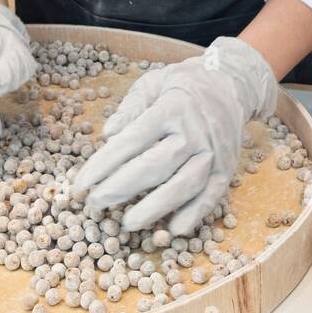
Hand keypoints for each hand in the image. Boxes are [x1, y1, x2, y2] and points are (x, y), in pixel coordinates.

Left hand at [72, 37, 276, 235]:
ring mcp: (213, 151)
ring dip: (155, 207)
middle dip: (122, 188)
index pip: (132, 141)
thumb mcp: (152, 83)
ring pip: (184, 184)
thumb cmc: (182, 85)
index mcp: (170, 109)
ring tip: (128, 223)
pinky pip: (212, 195)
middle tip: (95, 204)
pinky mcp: (227, 167)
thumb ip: (130, 108)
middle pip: (156, 165)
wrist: (231, 83)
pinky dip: (195, 214)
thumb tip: (107, 134)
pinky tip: (173, 229)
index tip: (81, 183)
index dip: (104, 164)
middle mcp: (194, 132)